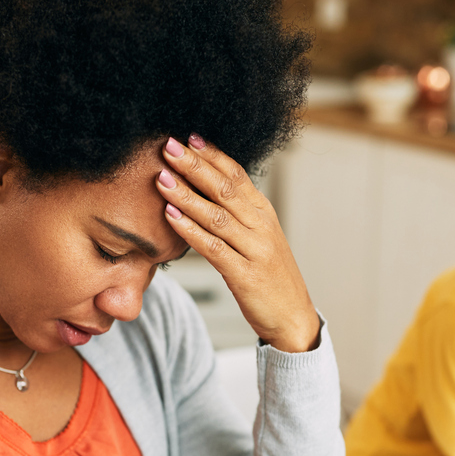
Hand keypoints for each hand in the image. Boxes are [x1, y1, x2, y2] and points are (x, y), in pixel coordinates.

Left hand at [156, 136, 319, 352]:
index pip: (236, 174)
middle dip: (194, 165)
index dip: (211, 154)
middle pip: (225, 188)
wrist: (293, 318)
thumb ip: (236, 216)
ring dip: (186, 195)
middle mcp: (261, 226)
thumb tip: (206, 191)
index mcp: (263, 213)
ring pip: (216, 215)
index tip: (187, 137)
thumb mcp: (257, 240)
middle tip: (167, 146)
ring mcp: (255, 250)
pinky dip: (190, 230)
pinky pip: (213, 248)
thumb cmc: (269, 279)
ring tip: (162, 179)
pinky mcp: (245, 275)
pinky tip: (171, 217)